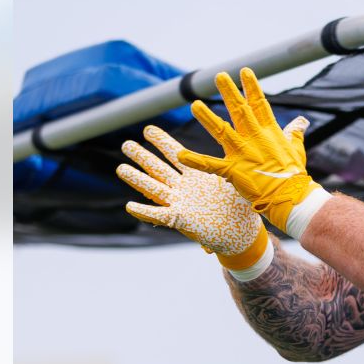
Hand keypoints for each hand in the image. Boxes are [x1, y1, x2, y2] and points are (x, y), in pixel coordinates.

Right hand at [116, 123, 298, 268]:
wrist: (243, 234)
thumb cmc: (240, 207)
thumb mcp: (235, 181)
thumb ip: (231, 165)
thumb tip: (238, 145)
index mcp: (197, 176)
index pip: (176, 154)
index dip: (162, 142)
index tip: (148, 129)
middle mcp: (185, 188)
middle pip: (159, 169)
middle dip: (142, 157)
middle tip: (126, 144)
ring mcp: (181, 203)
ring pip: (154, 189)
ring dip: (137, 179)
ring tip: (120, 167)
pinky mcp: (181, 220)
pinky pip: (159, 216)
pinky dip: (144, 211)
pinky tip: (130, 205)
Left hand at [178, 68, 328, 235]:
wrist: (290, 197)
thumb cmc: (294, 176)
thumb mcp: (297, 150)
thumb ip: (295, 134)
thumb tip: (301, 122)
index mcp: (270, 133)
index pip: (260, 104)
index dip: (251, 87)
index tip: (244, 71)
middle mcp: (255, 139)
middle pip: (240, 110)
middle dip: (229, 93)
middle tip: (219, 76)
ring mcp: (243, 154)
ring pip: (221, 131)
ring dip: (207, 118)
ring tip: (194, 104)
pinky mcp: (233, 171)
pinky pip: (210, 165)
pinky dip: (196, 160)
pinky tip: (181, 155)